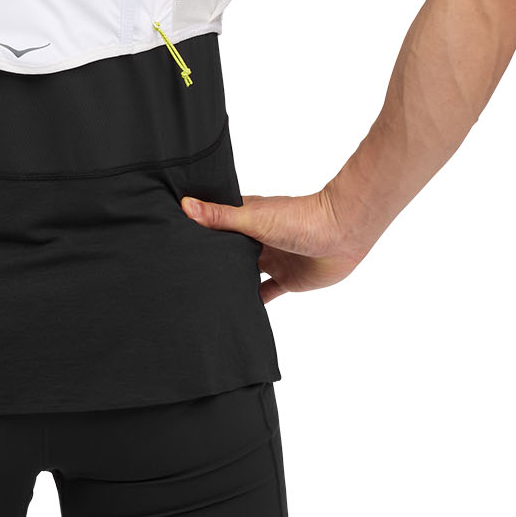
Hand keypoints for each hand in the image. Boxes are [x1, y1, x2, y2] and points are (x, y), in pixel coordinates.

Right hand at [181, 191, 366, 302]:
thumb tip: (185, 205)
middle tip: (184, 274)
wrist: (342, 234)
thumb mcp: (254, 218)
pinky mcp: (287, 279)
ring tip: (205, 295)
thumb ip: (221, 216)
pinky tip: (237, 311)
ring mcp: (272, 259)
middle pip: (229, 251)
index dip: (198, 230)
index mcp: (247, 218)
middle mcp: (257, 237)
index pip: (216, 223)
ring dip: (231, 282)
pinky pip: (267, 292)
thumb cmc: (299, 218)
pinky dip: (254, 302)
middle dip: (212, 260)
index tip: (173, 239)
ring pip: (245, 273)